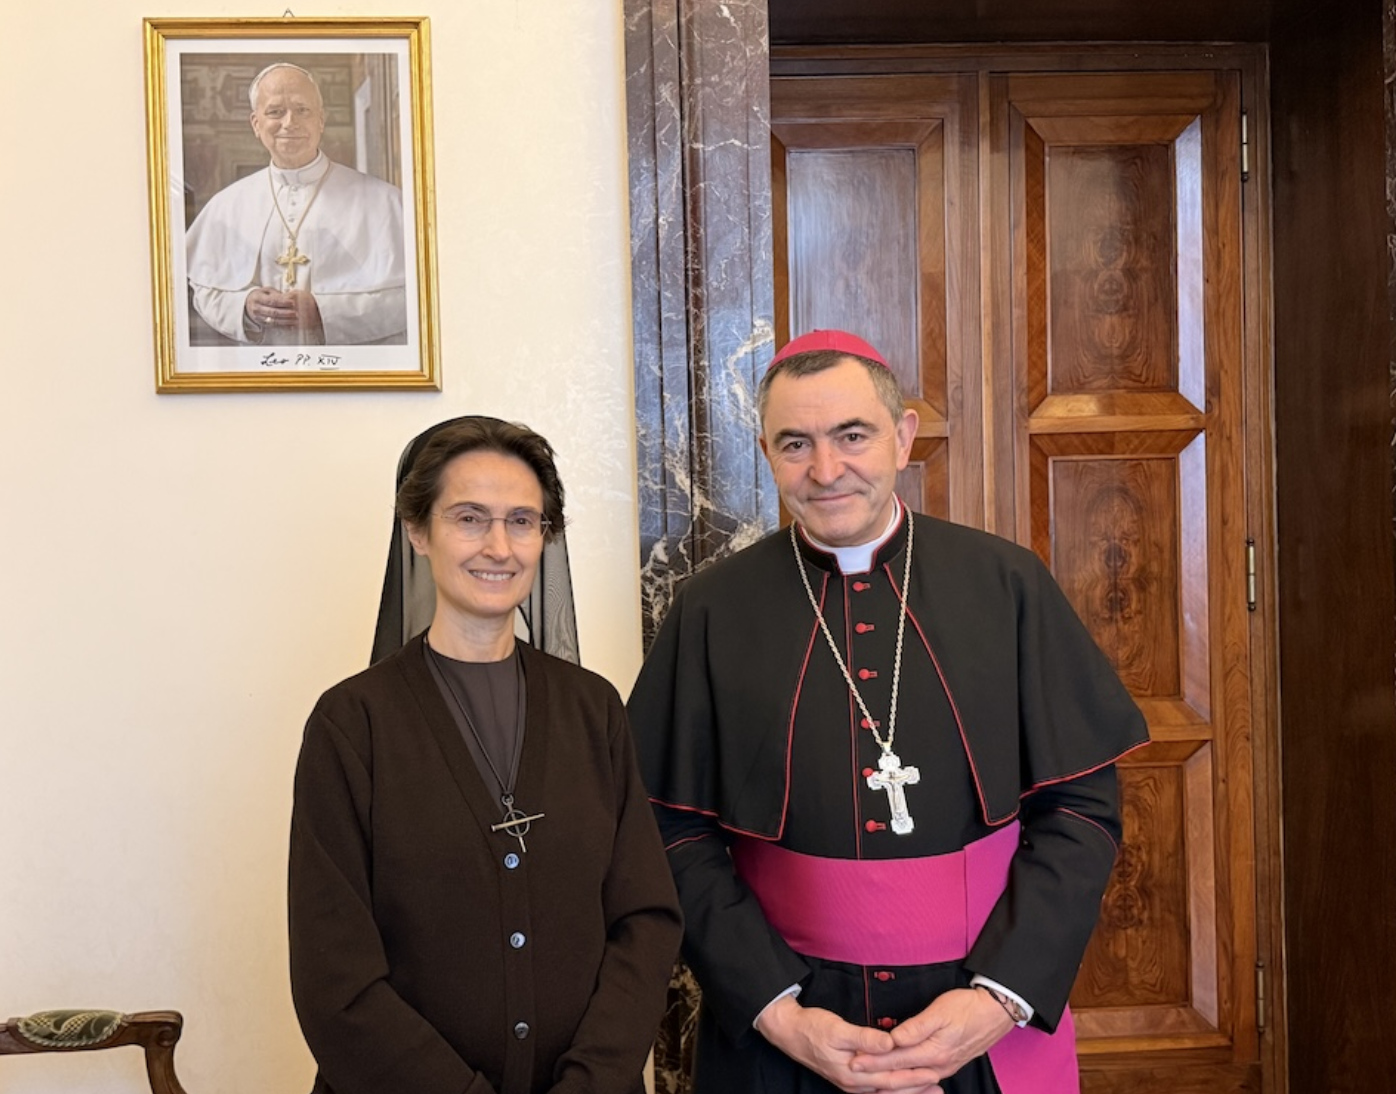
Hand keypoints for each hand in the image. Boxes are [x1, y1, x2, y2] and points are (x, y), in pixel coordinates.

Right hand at [245, 287, 323, 338]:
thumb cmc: (261, 295)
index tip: (292, 303)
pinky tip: (291, 326)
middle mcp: (257, 308)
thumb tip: (289, 297)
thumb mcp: (266, 291)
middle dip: (285, 313)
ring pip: (273, 320)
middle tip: (295, 313)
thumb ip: (277, 294)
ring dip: (286, 321)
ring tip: (296, 320)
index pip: (272, 301)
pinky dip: (283, 326)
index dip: (283, 302)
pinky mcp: (262, 324)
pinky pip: (273, 326)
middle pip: (273, 312)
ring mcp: (259, 317)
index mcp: (258, 298)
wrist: (248, 303)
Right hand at [756, 995, 941, 1092]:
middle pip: (891, 1090)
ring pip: (885, 1091)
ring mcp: (850, 1082)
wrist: (789, 1031)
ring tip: (929, 1088)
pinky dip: (893, 1087)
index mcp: (852, 1074)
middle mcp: (853, 1083)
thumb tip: (891, 1044)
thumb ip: (865, 1038)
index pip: (891, 1079)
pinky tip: (901, 1085)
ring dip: (908, 1090)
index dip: (914, 1077)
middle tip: (940, 1086)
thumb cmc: (813, 1028)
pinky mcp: (849, 1076)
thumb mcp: (838, 1029)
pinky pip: (876, 1087)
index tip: (934, 1073)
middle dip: (916, 1088)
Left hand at [848, 987, 1013, 1083]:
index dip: (874, 1060)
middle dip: (876, 1074)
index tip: (855, 1061)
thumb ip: (916, 1027)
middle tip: (854, 1072)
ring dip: (891, 1084)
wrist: (997, 1012)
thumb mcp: (940, 1011)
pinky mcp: (949, 1065)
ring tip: (871, 1085)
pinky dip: (908, 1085)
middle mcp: (939, 1065)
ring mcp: (945, 1067)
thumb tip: (894, 1039)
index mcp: (934, 1051)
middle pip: (902, 1074)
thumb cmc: (967, 1007)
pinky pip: (923, 1080)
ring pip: (913, 1082)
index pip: (896, 1058)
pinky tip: (900, 1085)